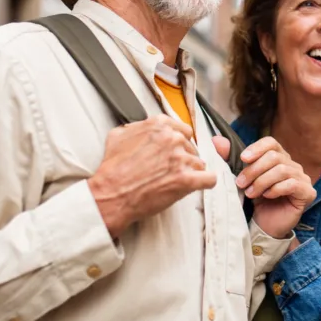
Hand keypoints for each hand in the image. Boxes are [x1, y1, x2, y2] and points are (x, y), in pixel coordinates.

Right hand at [88, 116, 216, 237]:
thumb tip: (142, 126)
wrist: (110, 195)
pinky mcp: (186, 180)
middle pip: (192, 147)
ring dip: (191, 172)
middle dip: (183, 159)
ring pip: (199, 163)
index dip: (179, 143)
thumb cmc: (112, 168)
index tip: (174, 152)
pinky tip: (199, 185)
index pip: (183, 130)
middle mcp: (172, 138)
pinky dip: (206, 182)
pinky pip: (210, 179)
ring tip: (174, 181)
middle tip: (169, 170)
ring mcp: (181, 159)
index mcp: (159, 125)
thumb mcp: (118, 135)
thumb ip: (137, 127)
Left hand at [234, 138, 315, 238]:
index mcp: (279, 158)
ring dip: (262, 181)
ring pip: (282, 170)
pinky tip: (267, 196)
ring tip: (250, 193)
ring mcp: (302, 178)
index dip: (257, 148)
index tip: (243, 158)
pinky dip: (275, 189)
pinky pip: (292, 184)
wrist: (264, 226)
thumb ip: (229, 159)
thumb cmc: (256, 201)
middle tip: (241, 183)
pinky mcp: (307, 192)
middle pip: (275, 156)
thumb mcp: (241, 178)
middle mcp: (293, 165)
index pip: (271, 143)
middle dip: (254, 170)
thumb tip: (216, 140)